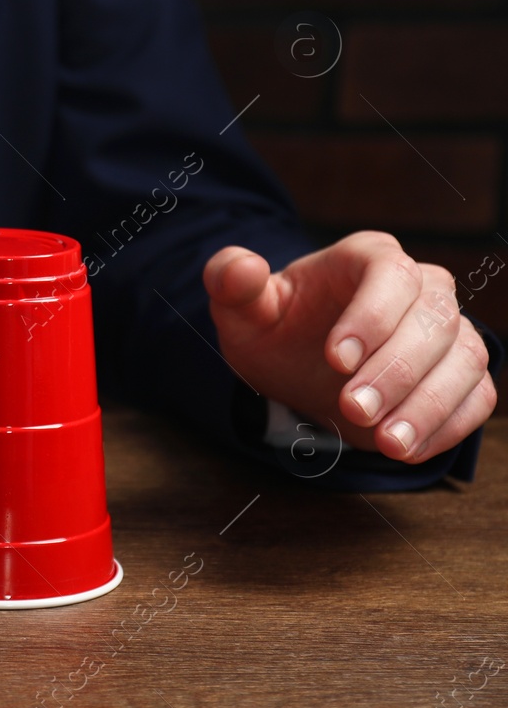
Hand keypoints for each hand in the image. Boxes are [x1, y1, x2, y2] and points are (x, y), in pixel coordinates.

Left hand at [204, 232, 495, 463]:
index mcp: (368, 258)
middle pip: (433, 320)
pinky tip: (407, 449)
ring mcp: (448, 331)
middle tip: (351, 409)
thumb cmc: (276, 328)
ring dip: (428, 404)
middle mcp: (422, 288)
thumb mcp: (243, 310)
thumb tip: (240, 267)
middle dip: (394, 370)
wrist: (300, 364)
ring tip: (387, 442)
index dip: (372, 316)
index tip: (336, 359)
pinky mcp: (461, 374)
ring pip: (464, 359)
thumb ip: (232, 283)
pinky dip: (448, 425)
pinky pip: (475, 397)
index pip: (391, 274)